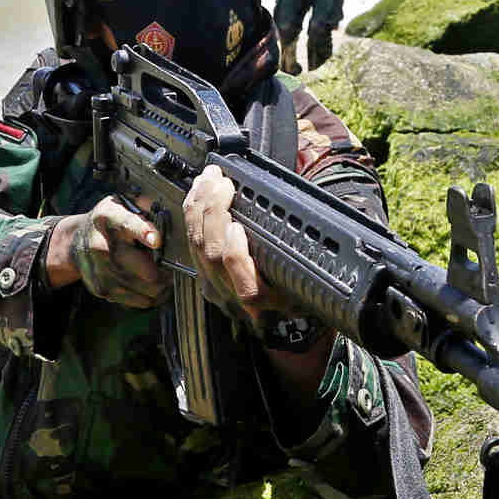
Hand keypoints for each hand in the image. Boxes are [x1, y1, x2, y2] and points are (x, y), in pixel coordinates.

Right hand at [45, 197, 165, 307]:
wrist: (76, 243)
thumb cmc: (109, 222)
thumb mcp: (123, 202)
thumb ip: (146, 203)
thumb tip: (172, 211)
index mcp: (110, 217)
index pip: (127, 223)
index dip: (144, 232)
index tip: (156, 241)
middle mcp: (102, 246)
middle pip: (147, 270)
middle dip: (167, 271)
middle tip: (172, 265)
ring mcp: (101, 271)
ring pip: (149, 290)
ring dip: (162, 285)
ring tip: (161, 273)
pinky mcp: (102, 290)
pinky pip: (141, 301)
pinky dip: (151, 295)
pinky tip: (149, 282)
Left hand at [185, 165, 330, 406]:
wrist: (278, 318)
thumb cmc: (296, 293)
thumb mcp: (306, 282)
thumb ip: (300, 261)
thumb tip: (307, 223)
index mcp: (268, 307)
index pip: (245, 288)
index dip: (235, 257)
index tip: (237, 228)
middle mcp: (236, 300)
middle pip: (214, 258)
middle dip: (212, 214)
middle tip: (221, 183)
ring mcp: (215, 287)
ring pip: (198, 247)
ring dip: (200, 208)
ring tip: (209, 179)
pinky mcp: (203, 275)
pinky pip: (191, 242)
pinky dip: (193, 214)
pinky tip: (198, 193)